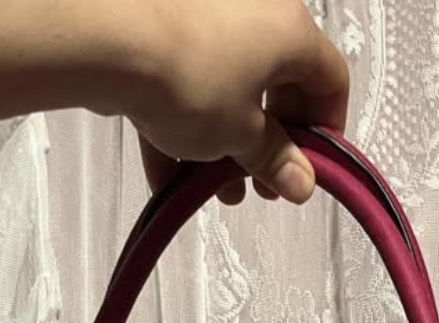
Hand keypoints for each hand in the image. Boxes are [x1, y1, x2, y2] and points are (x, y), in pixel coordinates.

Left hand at [109, 0, 348, 204]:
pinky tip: (168, 176)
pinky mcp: (163, 27)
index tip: (307, 168)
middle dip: (268, 144)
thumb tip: (301, 183)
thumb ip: (274, 160)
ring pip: (227, 85)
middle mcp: (255, 9)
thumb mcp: (241, 136)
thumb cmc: (191, 79)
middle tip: (258, 186)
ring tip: (210, 188)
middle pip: (277, 83)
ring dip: (224, 141)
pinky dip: (182, 124)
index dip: (326, 130)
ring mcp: (207, 13)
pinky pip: (184, 80)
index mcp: (290, 30)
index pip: (330, 79)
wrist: (108, 37)